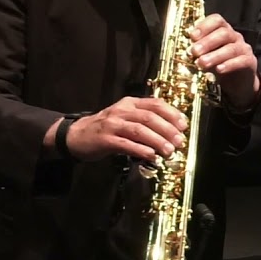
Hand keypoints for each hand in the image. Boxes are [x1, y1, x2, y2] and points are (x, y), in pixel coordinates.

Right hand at [66, 96, 188, 162]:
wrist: (77, 135)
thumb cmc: (105, 128)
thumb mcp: (125, 117)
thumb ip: (144, 120)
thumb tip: (170, 131)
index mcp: (129, 103)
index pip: (154, 104)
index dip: (171, 114)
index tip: (183, 125)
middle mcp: (122, 111)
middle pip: (149, 117)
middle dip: (167, 129)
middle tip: (179, 141)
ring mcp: (113, 124)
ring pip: (139, 130)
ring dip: (157, 141)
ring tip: (169, 151)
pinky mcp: (106, 139)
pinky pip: (126, 144)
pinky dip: (141, 150)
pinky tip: (151, 156)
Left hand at [189, 14, 259, 110]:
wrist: (237, 82)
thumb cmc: (218, 64)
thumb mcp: (206, 55)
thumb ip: (198, 51)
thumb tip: (185, 51)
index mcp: (223, 30)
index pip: (217, 20)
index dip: (204, 26)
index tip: (192, 36)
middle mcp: (234, 36)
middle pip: (223, 33)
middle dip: (207, 42)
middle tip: (194, 52)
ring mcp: (243, 48)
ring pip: (231, 48)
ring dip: (214, 56)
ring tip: (201, 64)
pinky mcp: (249, 61)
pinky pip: (241, 61)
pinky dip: (229, 65)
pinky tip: (219, 70)